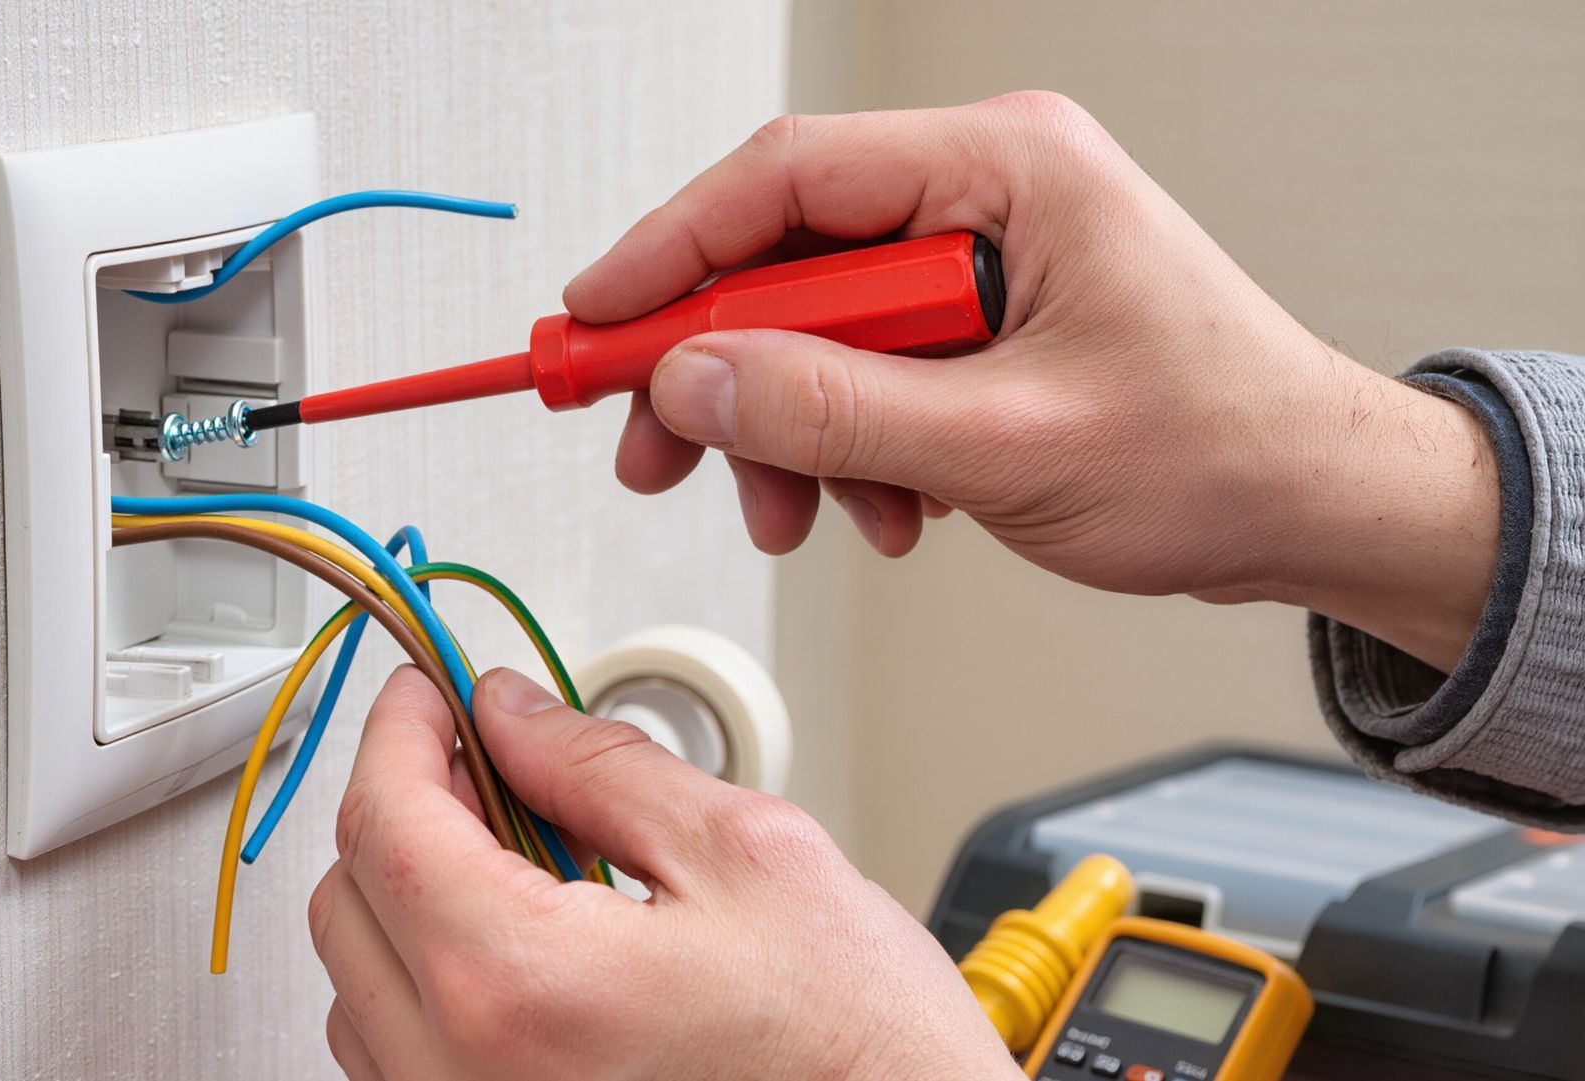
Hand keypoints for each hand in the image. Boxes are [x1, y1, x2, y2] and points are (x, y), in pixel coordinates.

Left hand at [311, 667, 1019, 1079]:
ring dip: (409, 892)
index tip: (430, 688)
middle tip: (481, 753)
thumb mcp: (747, 856)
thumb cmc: (856, 1049)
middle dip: (404, 801)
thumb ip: (602, 767)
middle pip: (349, 898)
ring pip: (358, 983)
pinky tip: (518, 938)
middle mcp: (464, 1075)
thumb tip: (512, 714)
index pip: (388, 821)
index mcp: (520, 985)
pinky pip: (397, 1056)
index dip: (402, 728)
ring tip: (515, 848)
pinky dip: (428, 977)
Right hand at [568, 95, 1498, 670]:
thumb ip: (833, 408)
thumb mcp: (1006, 444)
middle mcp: (986, 193)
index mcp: (1006, 168)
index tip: (591, 323)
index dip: (668, 251)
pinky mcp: (981, 321)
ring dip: (789, 429)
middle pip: (785, 256)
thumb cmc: (1219, 450)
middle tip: (652, 445)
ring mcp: (981, 257)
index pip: (785, 179)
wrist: (1312, 509)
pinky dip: (849, 446)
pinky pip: (865, 369)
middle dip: (719, 369)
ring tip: (801, 511)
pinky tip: (887, 507)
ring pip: (815, 326)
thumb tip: (693, 377)